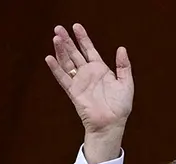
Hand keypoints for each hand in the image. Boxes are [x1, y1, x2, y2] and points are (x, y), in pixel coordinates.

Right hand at [45, 24, 132, 162]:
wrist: (111, 124)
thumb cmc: (120, 107)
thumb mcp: (126, 83)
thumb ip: (123, 65)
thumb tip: (121, 48)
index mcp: (100, 70)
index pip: (89, 49)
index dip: (83, 38)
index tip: (76, 27)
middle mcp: (88, 74)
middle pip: (75, 53)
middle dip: (67, 41)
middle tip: (59, 28)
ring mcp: (79, 82)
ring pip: (67, 63)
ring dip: (61, 50)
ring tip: (55, 38)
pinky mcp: (73, 92)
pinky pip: (63, 78)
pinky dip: (56, 69)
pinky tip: (49, 58)